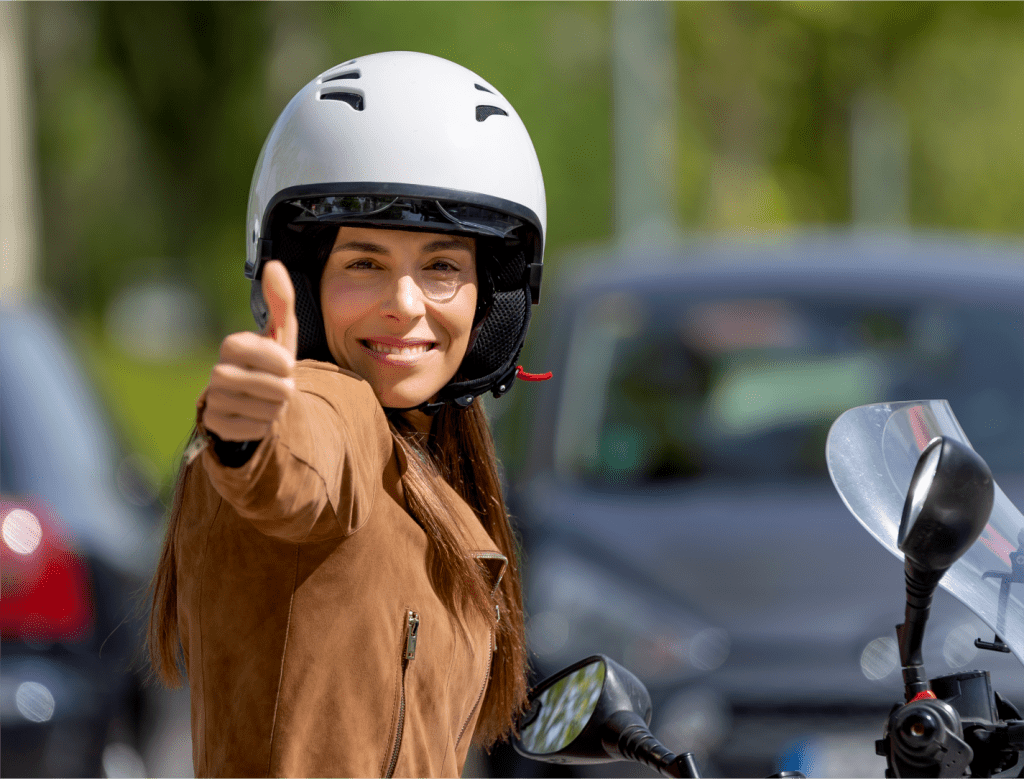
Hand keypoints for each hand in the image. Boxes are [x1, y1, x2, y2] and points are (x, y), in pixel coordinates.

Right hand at [201, 260, 298, 441]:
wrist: (255, 398)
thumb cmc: (272, 362)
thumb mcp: (281, 333)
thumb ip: (281, 301)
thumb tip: (273, 265)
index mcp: (232, 344)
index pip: (275, 359)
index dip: (286, 365)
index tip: (284, 365)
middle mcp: (218, 371)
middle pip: (275, 388)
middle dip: (285, 390)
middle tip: (278, 386)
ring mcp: (214, 399)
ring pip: (267, 411)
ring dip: (276, 408)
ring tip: (267, 399)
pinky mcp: (216, 424)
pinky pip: (254, 430)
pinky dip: (263, 425)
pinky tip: (256, 415)